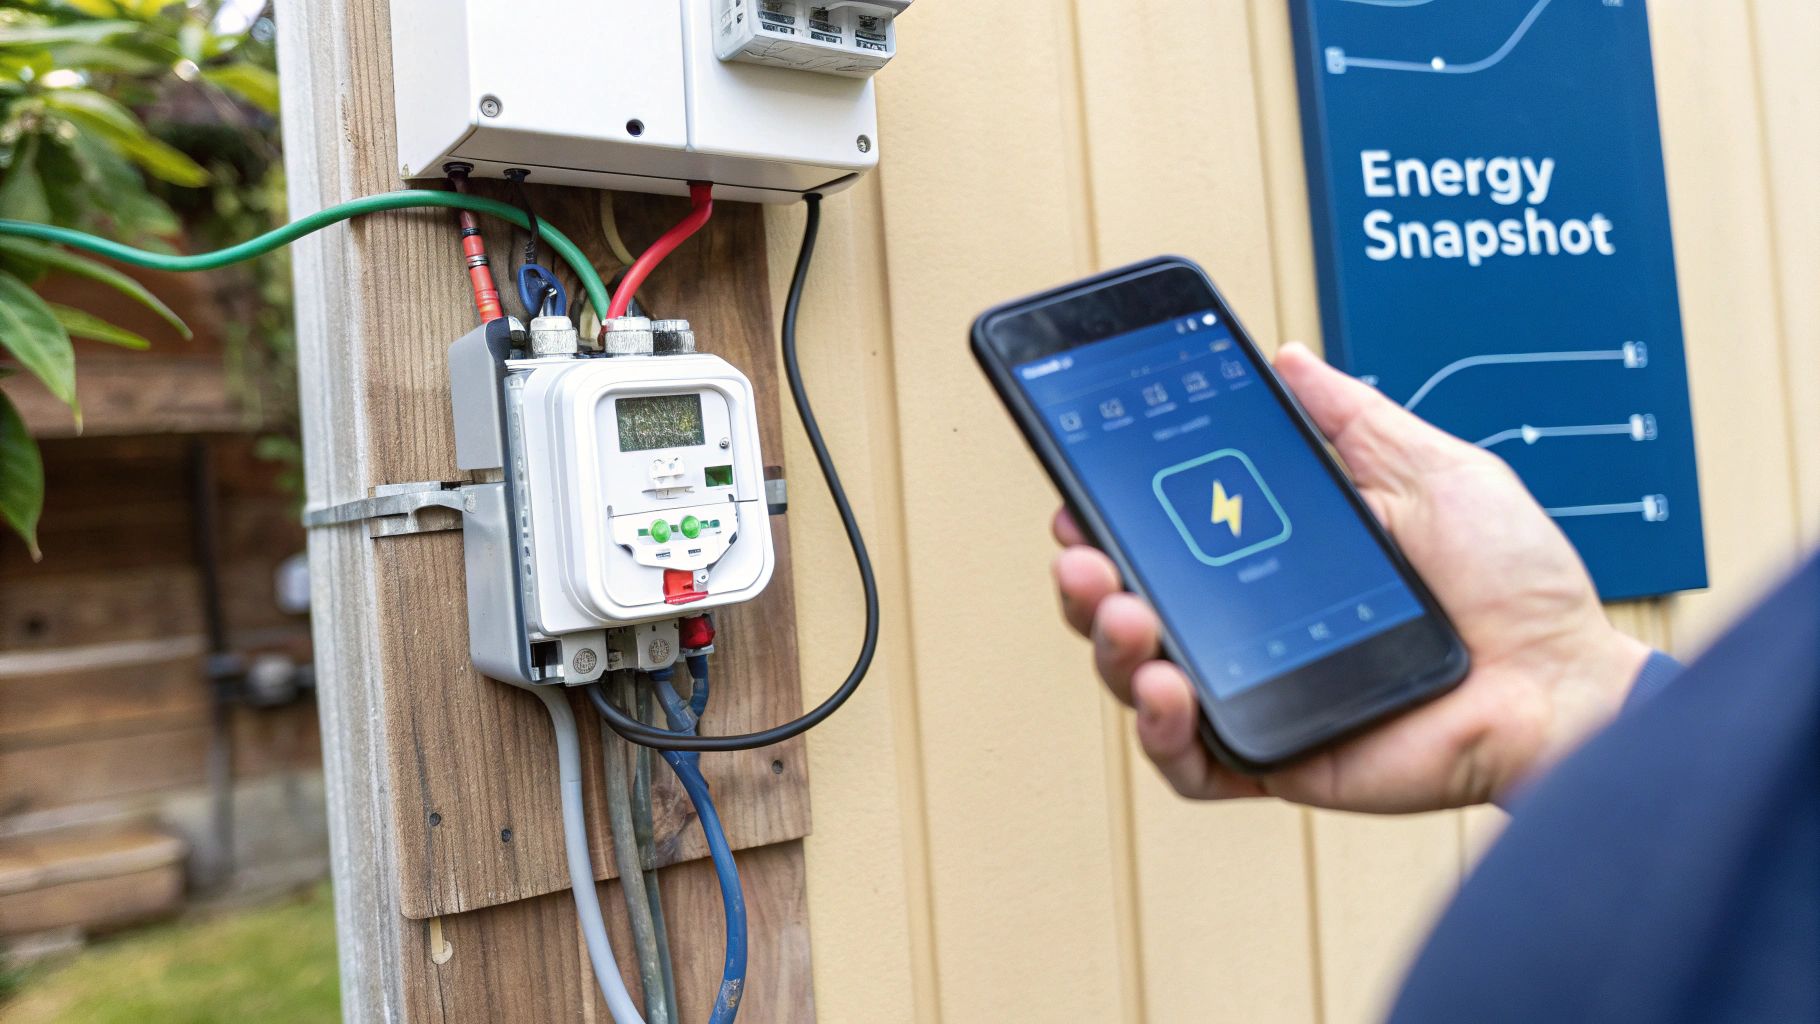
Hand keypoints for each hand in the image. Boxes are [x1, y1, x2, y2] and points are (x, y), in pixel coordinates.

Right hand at [1053, 342, 1649, 812]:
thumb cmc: (1515, 583)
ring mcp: (1256, 693)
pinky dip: (1161, 731)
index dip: (1111, 517)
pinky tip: (1165, 690)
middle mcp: (1250, 625)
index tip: (1083, 490)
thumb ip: (1354, 418)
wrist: (1564, 677)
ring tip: (1126, 615)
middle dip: (1086, 580)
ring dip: (1109, 646)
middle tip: (1087, 556)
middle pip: (1127, 607)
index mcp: (1273, 556)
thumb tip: (1291, 360)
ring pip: (1138, 680)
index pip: (1165, 536)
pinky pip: (1190, 763)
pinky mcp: (1275, 758)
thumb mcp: (1431, 469)